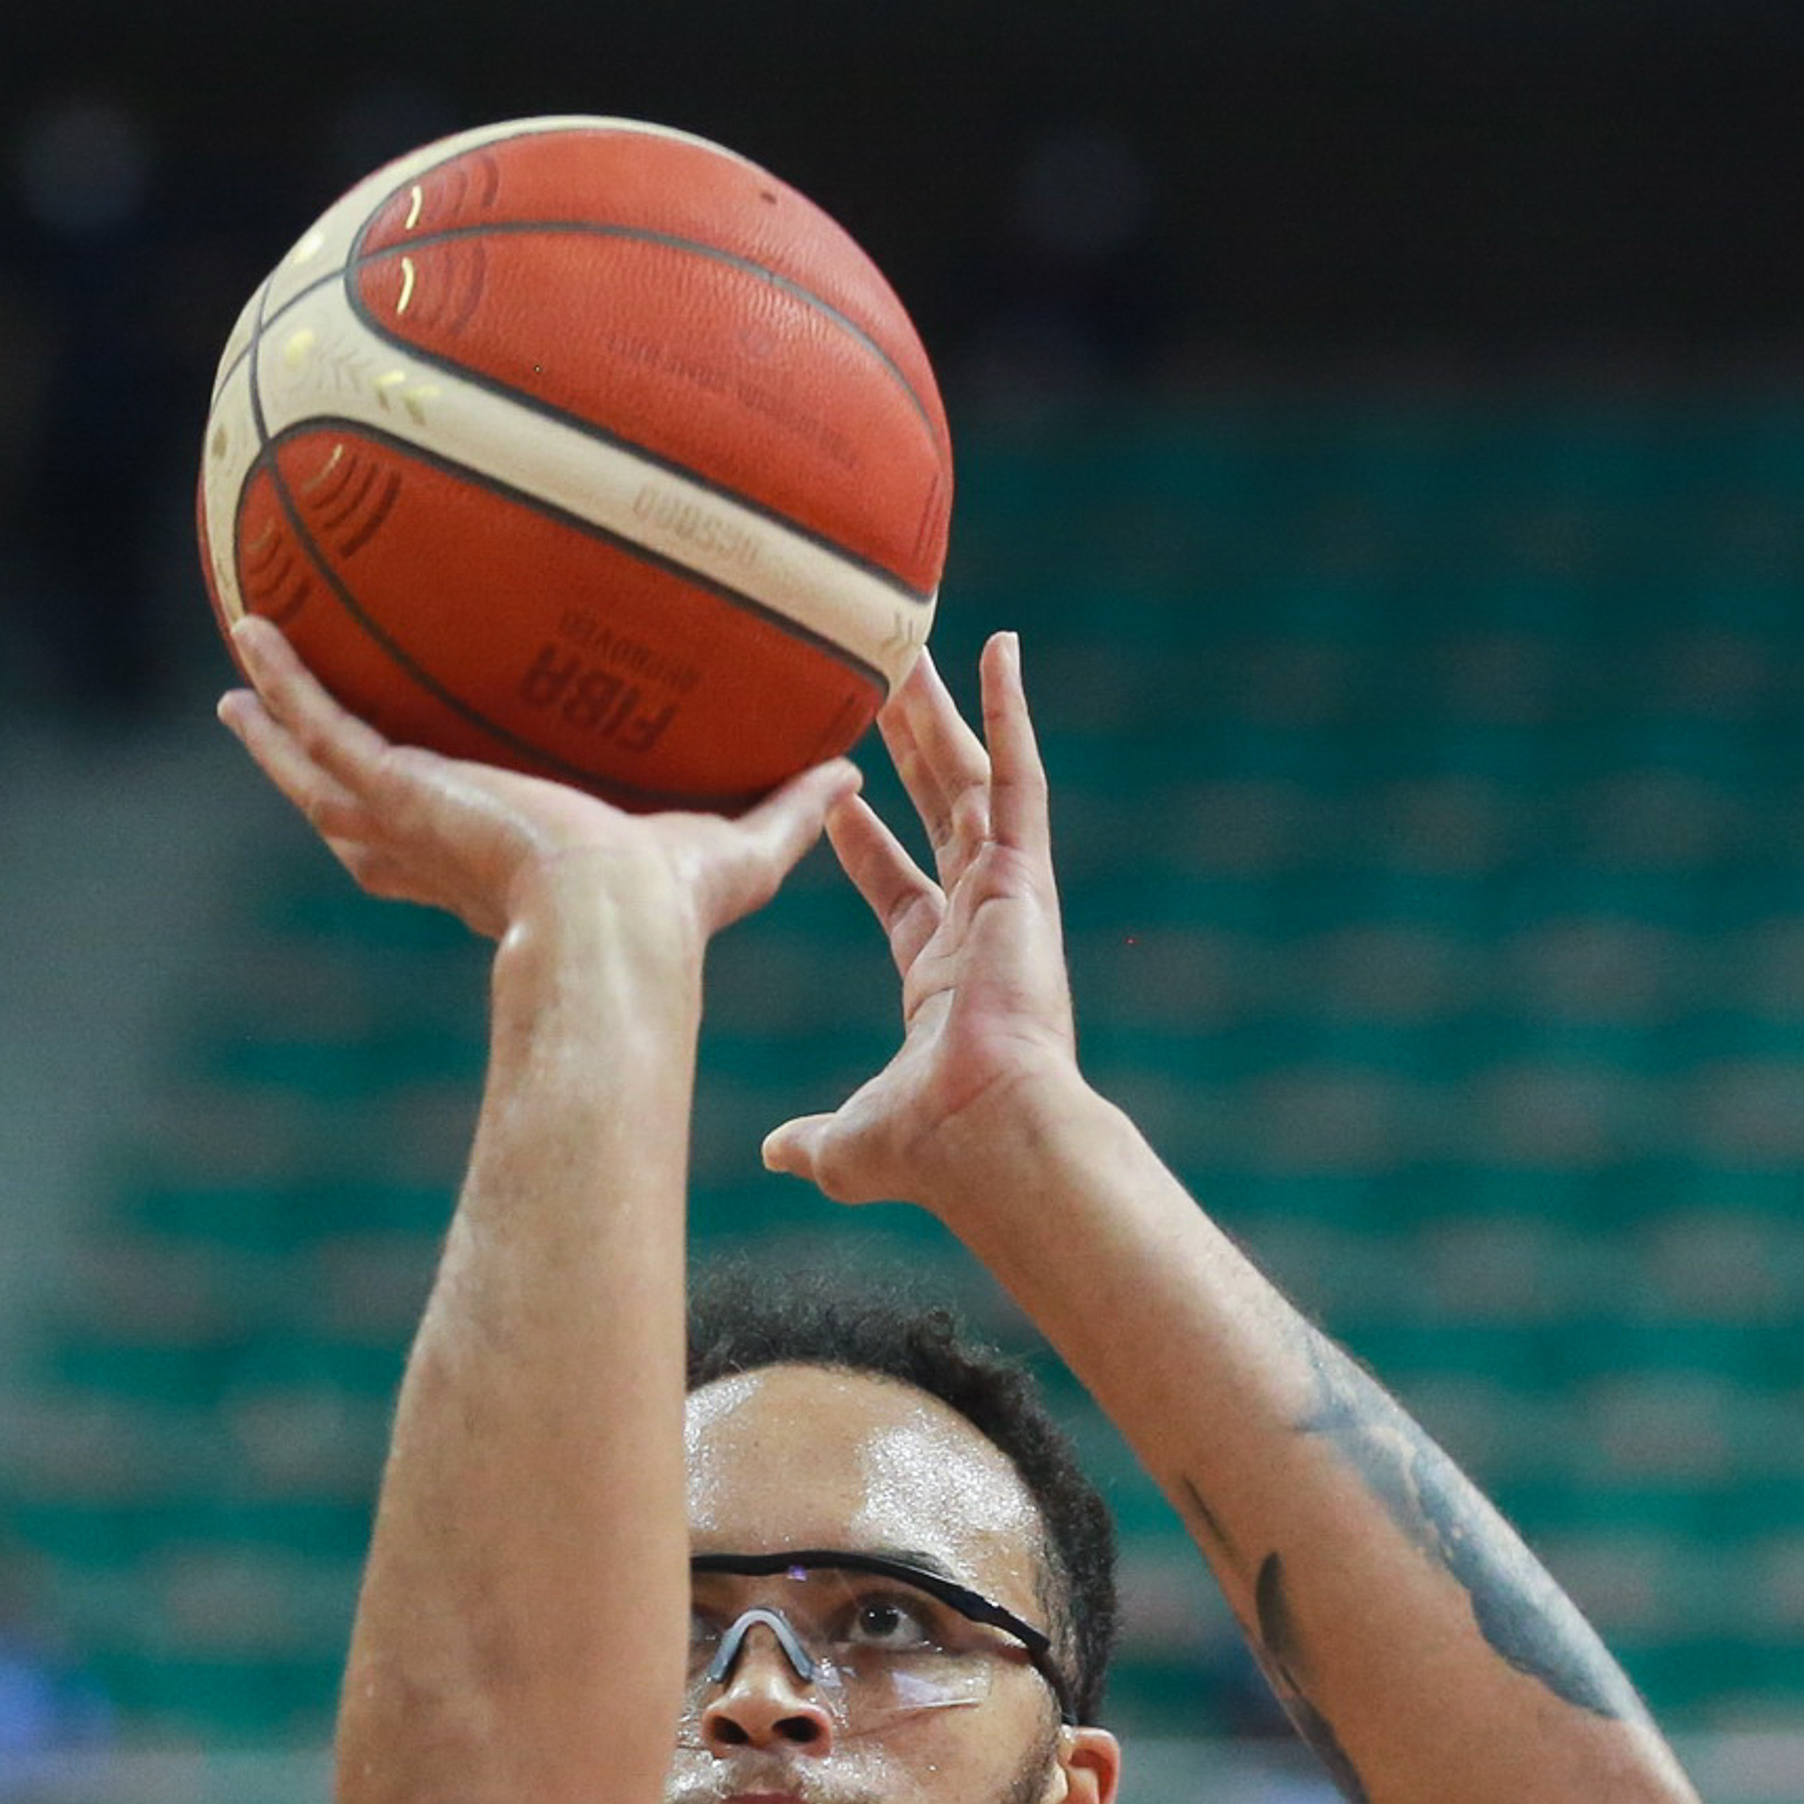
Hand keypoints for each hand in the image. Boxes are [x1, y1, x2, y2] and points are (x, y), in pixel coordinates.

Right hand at [216, 618, 853, 946]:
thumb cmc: (672, 913)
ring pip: (316, 769)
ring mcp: (411, 821)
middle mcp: (443, 849)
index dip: (424, 816)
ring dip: (273, 727)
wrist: (616, 926)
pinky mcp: (398, 793)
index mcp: (504, 868)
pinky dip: (282, 683)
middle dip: (312, 773)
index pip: (446, 843)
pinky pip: (321, 726)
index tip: (416, 786)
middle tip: (273, 727)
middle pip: (354, 812)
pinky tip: (250, 633)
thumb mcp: (737, 850)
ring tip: (235, 682)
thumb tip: (852, 772)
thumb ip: (789, 812)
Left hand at [773, 632, 1089, 1206]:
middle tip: (882, 693)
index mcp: (941, 976)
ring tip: (918, 648)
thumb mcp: (849, 1139)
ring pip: (973, 780)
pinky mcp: (1028, 876)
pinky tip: (999, 653)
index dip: (866, 847)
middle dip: (911, 754)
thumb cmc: (931, 1148)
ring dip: (948, 714)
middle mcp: (980, 925)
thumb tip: (776, 1154)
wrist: (986, 1137)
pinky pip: (1020, 778)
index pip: (900, 892)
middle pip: (940, 817)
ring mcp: (1008, 895)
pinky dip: (1012, 715)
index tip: (838, 801)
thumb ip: (813, 1138)